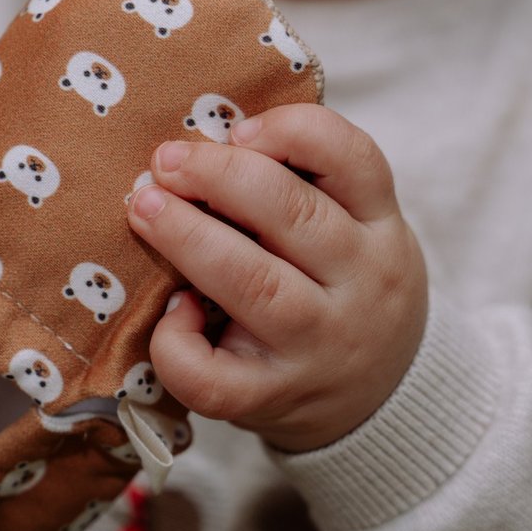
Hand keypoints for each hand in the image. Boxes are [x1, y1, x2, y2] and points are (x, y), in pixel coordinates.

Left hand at [126, 104, 428, 451]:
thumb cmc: (344, 290)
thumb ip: (309, 185)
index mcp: (381, 228)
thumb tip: (208, 139)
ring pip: (254, 284)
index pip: (355, 160)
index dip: (292, 132)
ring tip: (146, 208)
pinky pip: (214, 377)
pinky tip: (171, 314)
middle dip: (217, 176)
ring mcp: (319, 347)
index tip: (239, 131)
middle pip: (292, 214)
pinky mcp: (272, 399)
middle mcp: (362, 286)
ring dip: (189, 238)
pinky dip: (177, 343)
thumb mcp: (359, 230)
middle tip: (165, 162)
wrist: (386, 399)